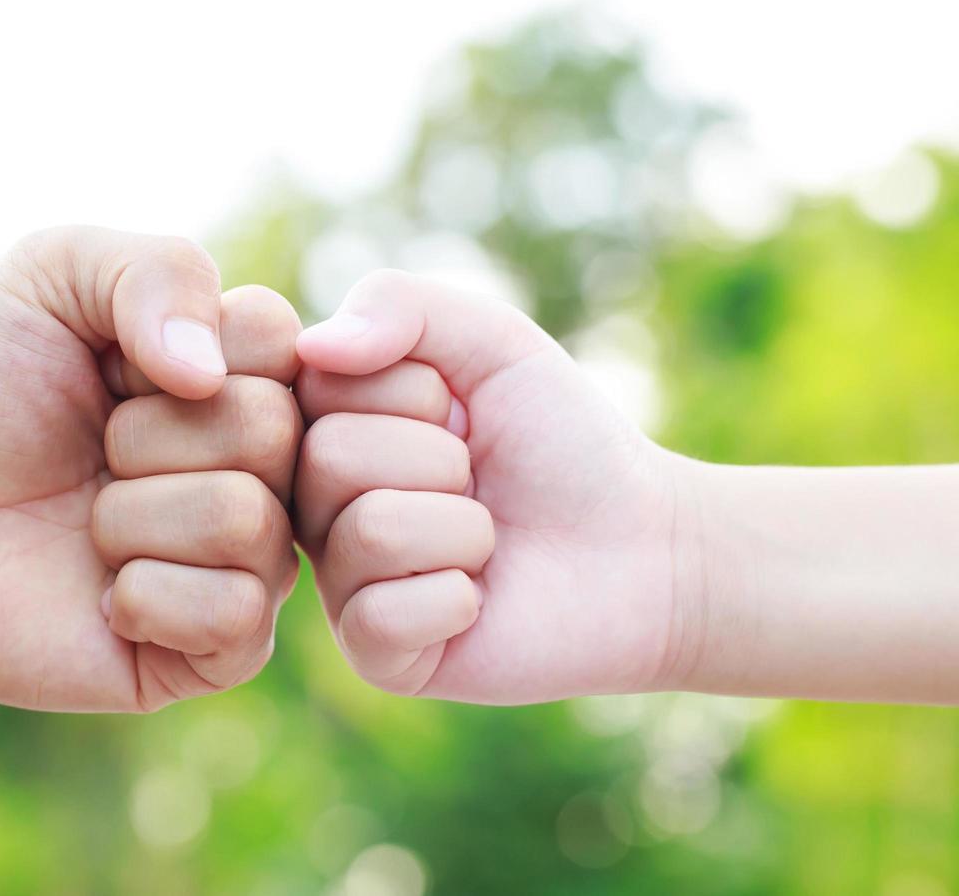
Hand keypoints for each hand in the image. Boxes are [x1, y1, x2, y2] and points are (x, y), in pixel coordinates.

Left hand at [0, 226, 302, 711]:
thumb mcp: (51, 275)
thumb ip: (155, 269)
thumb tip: (211, 374)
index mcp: (245, 377)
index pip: (284, 341)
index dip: (176, 350)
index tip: (114, 370)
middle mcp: (267, 469)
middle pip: (272, 431)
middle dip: (145, 436)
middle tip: (91, 454)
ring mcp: (250, 562)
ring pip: (248, 522)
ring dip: (131, 518)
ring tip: (87, 525)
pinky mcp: (219, 652)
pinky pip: (235, 615)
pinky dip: (144, 596)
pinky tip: (102, 594)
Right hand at [292, 270, 699, 701]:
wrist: (646, 547)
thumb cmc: (565, 442)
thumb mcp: (492, 341)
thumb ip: (400, 303)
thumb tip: (313, 346)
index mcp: (329, 425)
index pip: (317, 383)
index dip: (413, 389)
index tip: (457, 413)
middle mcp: (318, 504)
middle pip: (330, 458)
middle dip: (439, 459)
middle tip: (480, 482)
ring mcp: (342, 583)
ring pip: (370, 530)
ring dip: (463, 527)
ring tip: (489, 539)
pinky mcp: (379, 656)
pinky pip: (384, 616)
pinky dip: (458, 597)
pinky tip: (481, 599)